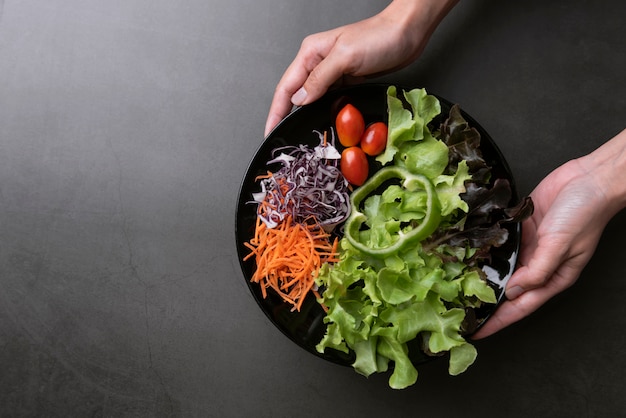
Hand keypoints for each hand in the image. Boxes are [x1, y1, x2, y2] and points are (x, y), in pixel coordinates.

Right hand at [264, 0, 458, 135]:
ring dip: (306, 117)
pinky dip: (324, 113)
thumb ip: (320, 79)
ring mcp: (332, 73)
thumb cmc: (378, 37)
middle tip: (283, 141)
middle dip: (287, 117)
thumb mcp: (345, 57)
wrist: (407, 33)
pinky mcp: (347, 81)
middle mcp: (318, 63)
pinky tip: (324, 125)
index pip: (286, 87)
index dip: (276, 112)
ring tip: (300, 137)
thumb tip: (299, 100)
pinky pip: (329, 101)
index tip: (270, 131)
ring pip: (313, 101)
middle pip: (296, 96)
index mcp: (311, 54)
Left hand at [474, 129, 625, 337]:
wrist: (589, 178)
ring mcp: (528, 246)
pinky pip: (500, 243)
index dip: (498, 321)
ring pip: (501, 267)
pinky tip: (467, 253)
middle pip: (506, 290)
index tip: (475, 332)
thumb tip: (513, 292)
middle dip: (485, 302)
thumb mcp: (560, 245)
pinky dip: (486, 249)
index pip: (520, 307)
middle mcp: (538, 264)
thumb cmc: (584, 214)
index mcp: (552, 277)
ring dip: (482, 275)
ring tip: (455, 286)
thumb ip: (537, 270)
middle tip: (458, 310)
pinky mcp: (521, 228)